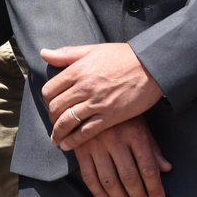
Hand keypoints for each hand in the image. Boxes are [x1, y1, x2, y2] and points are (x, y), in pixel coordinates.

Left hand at [42, 42, 163, 148]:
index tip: (50, 104)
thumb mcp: (92, 50)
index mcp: (77, 71)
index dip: (46, 99)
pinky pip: (86, 132)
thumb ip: (66, 54)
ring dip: (58, 132)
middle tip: (54, 122)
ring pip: (67, 121)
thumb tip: (44, 53)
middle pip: (55, 107)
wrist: (152, 66)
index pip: (49, 90)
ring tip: (56, 138)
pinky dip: (73, 141)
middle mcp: (83, 88)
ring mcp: (97, 103)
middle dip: (51, 116)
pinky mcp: (111, 116)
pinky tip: (67, 145)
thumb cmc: (123, 56)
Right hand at [70, 117, 170, 196]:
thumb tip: (166, 169)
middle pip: (130, 178)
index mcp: (135, 134)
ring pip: (110, 180)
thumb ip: (152, 147)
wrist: (89, 95)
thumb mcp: (141, 124)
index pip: (148, 169)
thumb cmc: (121, 112)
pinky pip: (89, 176)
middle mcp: (115, 141)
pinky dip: (98, 193)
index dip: (155, 190)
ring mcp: (96, 145)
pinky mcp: (80, 149)